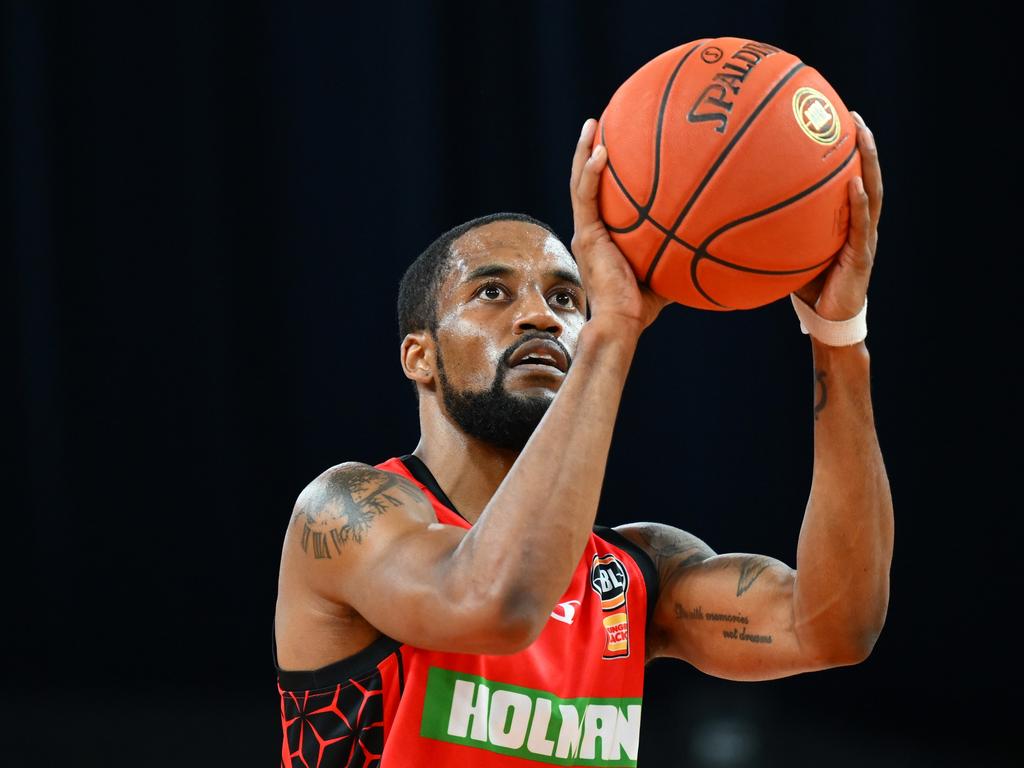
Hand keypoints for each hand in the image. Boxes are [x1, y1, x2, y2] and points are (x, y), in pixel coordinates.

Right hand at [570, 119, 671, 334]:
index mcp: (603, 235)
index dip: (604, 172)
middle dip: (589, 150)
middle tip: (597, 124)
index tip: (614, 146)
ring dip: (584, 151)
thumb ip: (681, 252)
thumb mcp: (667, 270)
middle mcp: (590, 229)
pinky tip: (601, 152)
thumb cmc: (643, 305)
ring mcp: (586, 231)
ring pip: (579, 182)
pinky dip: (591, 173)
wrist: (622, 320)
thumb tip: (715, 242)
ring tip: (592, 124)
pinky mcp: (586, 235)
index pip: (601, 196)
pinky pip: (586, 196)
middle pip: (586, 181)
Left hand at [793, 111, 882, 319]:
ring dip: (869, 163)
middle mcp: (860, 224)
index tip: (838, 121)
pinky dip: (860, 204)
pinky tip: (855, 184)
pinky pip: (861, 225)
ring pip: (873, 192)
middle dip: (864, 145)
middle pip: (868, 176)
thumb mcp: (787, 253)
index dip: (849, 153)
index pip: (851, 179)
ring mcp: (865, 238)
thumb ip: (773, 233)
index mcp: (846, 221)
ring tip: (863, 137)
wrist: (826, 320)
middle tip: (855, 116)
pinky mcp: (862, 256)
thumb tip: (734, 215)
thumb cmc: (807, 286)